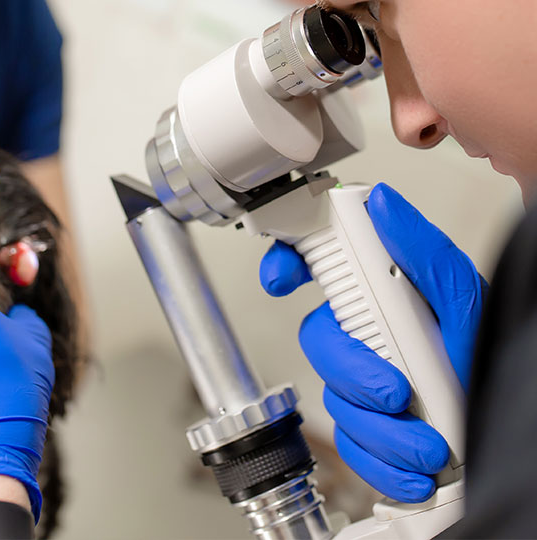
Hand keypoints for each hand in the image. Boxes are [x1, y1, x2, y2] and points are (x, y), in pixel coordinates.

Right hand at [259, 183, 486, 501]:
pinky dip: (383, 465)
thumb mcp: (462, 297)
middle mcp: (365, 336)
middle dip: (353, 374)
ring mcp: (363, 385)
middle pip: (318, 344)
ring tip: (428, 444)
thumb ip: (420, 251)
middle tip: (395, 391)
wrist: (512, 416)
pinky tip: (414, 469)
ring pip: (336, 404)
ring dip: (382, 431)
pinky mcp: (369, 434)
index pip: (316, 265)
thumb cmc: (489, 351)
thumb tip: (381, 202)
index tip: (283, 279)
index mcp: (378, 294)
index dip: (287, 264)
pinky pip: (352, 449)